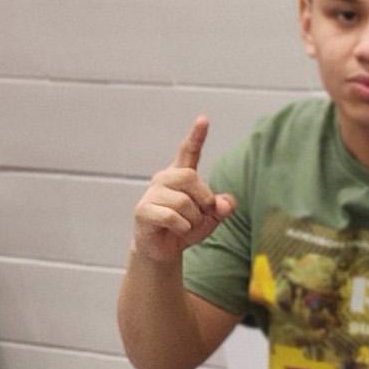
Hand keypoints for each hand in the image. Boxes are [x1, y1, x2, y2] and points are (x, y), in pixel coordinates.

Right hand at [133, 117, 233, 264]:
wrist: (163, 249)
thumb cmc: (186, 228)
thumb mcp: (211, 218)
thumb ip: (222, 207)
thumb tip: (225, 203)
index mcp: (180, 176)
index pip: (188, 152)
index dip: (196, 136)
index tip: (204, 119)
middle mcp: (163, 179)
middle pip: (190, 177)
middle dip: (203, 199)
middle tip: (201, 214)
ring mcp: (151, 194)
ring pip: (183, 202)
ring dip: (193, 220)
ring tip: (185, 225)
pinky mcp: (143, 210)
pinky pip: (172, 217)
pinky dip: (182, 228)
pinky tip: (175, 230)